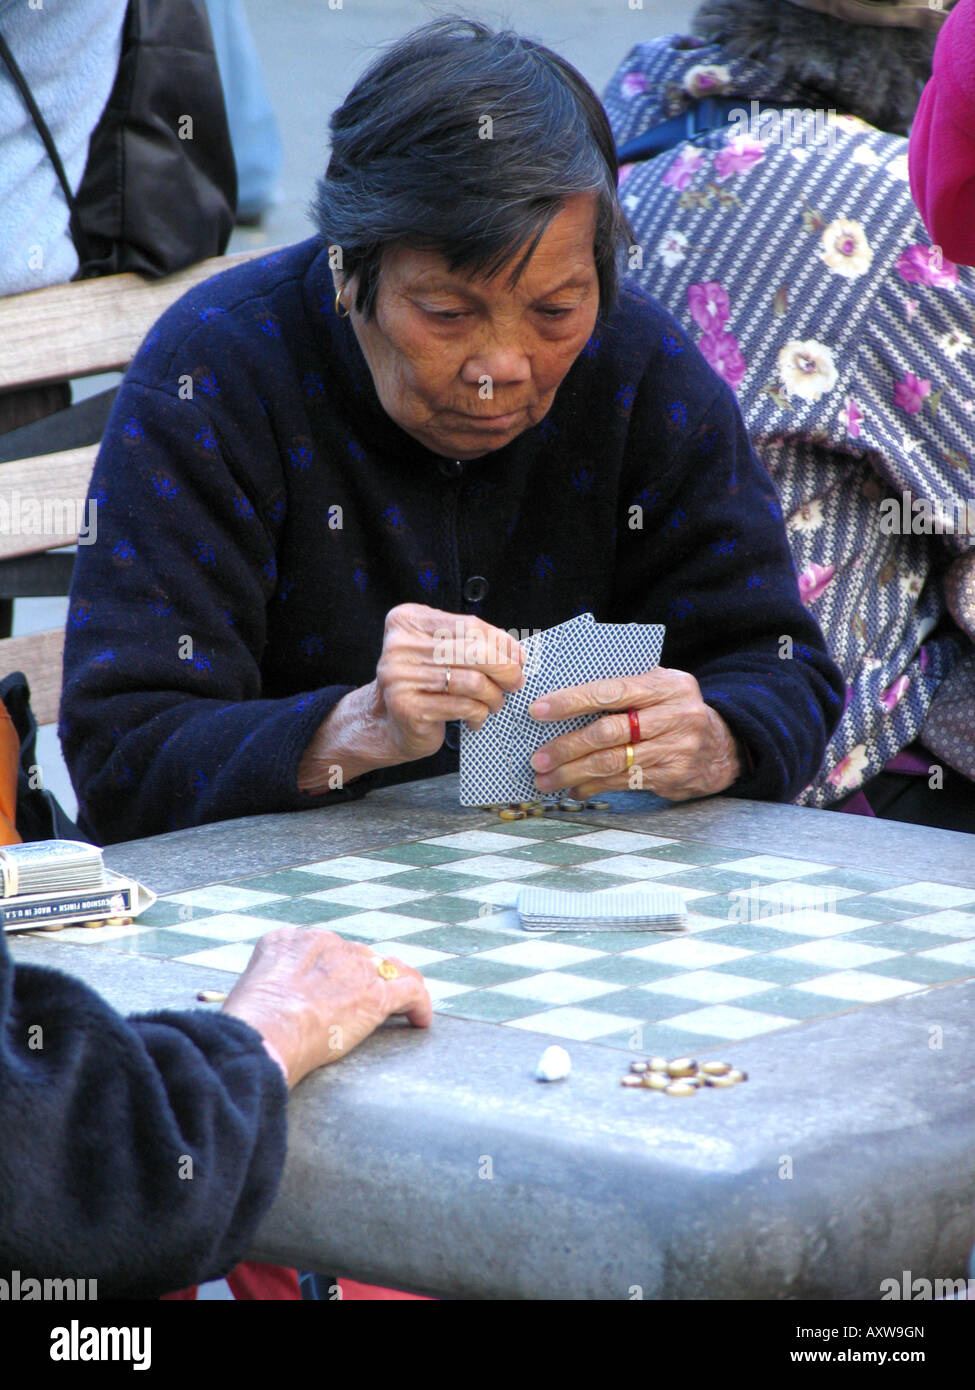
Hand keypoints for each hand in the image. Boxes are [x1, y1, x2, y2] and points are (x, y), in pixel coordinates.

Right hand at [221, 927, 431, 1087]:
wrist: (267, 1031)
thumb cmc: (249, 1024)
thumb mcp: (247, 990)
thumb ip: (266, 987)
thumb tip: (270, 1007)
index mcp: (290, 940)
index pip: (322, 949)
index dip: (331, 970)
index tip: (332, 990)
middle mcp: (325, 944)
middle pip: (356, 956)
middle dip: (362, 977)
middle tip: (364, 1003)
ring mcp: (353, 966)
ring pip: (387, 968)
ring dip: (395, 985)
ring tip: (405, 1003)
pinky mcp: (376, 994)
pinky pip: (410, 990)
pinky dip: (419, 1004)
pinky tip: (421, 1020)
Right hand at [298, 603, 524, 790]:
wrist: (388, 722)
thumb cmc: (425, 684)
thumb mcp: (443, 652)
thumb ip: (472, 643)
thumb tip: (516, 652)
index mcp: (408, 621)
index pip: (468, 624)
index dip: (501, 641)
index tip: (519, 657)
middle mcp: (399, 645)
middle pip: (473, 651)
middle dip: (505, 669)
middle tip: (515, 682)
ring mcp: (400, 677)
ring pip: (472, 682)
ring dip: (493, 696)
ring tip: (494, 703)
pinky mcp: (409, 708)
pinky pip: (463, 706)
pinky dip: (478, 713)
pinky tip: (476, 718)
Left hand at [528, 667, 742, 801]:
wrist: (721, 746)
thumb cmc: (673, 710)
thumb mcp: (659, 687)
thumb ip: (623, 687)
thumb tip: (561, 699)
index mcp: (666, 685)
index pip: (612, 691)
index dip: (572, 701)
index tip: (539, 711)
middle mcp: (674, 716)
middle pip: (609, 732)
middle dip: (567, 746)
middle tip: (539, 757)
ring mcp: (675, 748)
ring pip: (613, 763)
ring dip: (573, 773)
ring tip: (546, 778)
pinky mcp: (671, 776)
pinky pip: (623, 782)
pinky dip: (593, 787)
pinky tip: (573, 788)